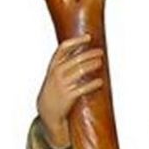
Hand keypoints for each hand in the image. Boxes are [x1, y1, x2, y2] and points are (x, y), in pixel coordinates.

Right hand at [36, 34, 104, 148]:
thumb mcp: (54, 75)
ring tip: (100, 63)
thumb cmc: (54, 91)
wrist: (47, 111)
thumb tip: (82, 54)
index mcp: (53, 66)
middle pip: (76, 59)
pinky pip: (83, 88)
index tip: (88, 37)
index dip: (76, 41)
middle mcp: (57, 73)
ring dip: (92, 65)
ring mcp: (63, 85)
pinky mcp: (69, 96)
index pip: (64, 48)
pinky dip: (93, 84)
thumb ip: (64, 64)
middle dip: (89, 54)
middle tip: (100, 52)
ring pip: (80, 71)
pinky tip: (100, 82)